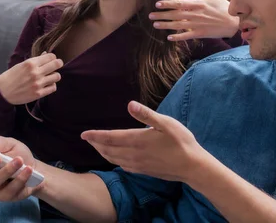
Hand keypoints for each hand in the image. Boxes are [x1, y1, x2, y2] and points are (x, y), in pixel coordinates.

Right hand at [0, 52, 62, 104]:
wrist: (3, 91)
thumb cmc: (12, 76)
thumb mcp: (22, 65)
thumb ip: (35, 60)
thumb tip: (46, 54)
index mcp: (31, 63)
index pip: (51, 56)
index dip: (53, 57)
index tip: (52, 59)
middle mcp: (35, 73)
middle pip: (57, 64)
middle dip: (58, 64)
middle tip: (57, 65)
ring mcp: (38, 83)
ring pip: (57, 76)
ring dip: (54, 75)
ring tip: (50, 76)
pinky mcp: (39, 93)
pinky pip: (53, 87)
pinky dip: (51, 85)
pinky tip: (46, 84)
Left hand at [81, 101, 206, 181]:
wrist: (192, 167)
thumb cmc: (181, 142)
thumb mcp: (166, 123)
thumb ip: (146, 115)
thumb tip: (129, 104)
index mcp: (137, 140)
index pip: (110, 138)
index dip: (95, 136)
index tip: (83, 134)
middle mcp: (134, 154)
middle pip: (108, 150)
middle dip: (96, 144)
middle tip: (87, 138)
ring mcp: (138, 165)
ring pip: (114, 159)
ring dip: (103, 152)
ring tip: (97, 146)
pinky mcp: (143, 171)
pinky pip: (122, 166)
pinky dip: (114, 160)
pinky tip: (115, 157)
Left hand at [149, 0, 238, 40]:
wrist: (236, 23)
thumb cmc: (226, 10)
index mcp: (199, 4)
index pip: (180, 3)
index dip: (168, 3)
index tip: (157, 4)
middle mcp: (197, 14)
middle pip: (176, 14)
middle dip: (162, 15)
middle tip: (150, 16)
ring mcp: (198, 24)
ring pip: (179, 25)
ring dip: (166, 25)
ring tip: (155, 25)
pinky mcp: (202, 33)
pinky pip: (187, 35)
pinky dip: (178, 37)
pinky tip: (169, 38)